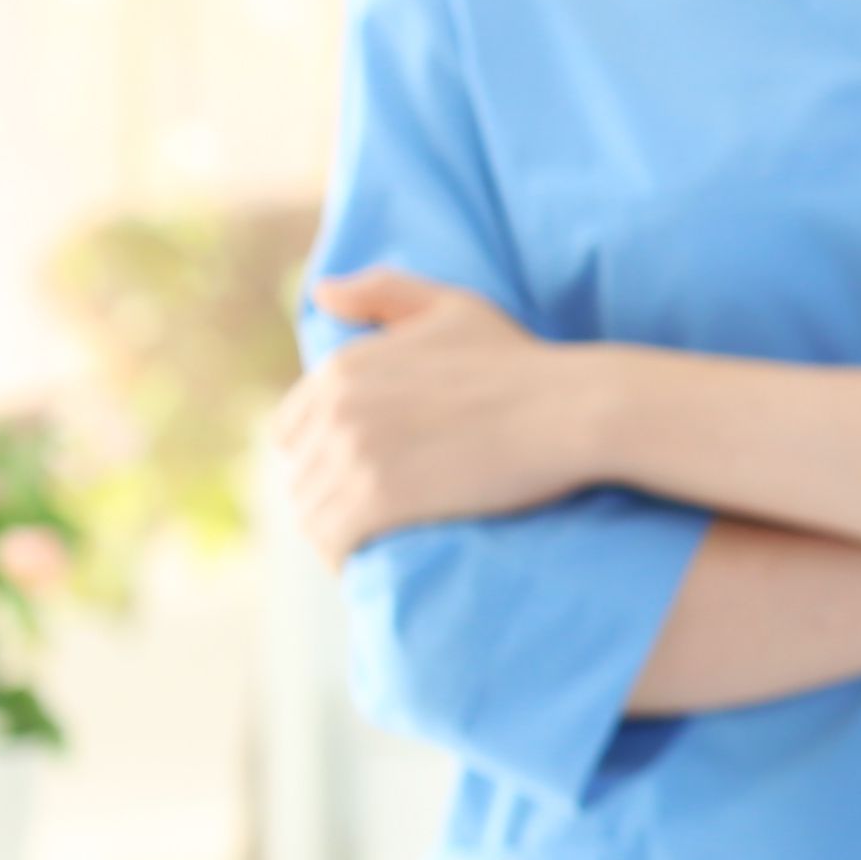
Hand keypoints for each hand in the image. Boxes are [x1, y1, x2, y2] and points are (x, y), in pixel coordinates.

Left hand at [269, 271, 610, 560]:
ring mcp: (354, 455)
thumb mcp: (452, 308)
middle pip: (297, 476)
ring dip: (331, 534)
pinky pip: (334, 542)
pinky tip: (363, 567)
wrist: (571, 409)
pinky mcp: (377, 501)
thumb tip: (323, 293)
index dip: (317, 460)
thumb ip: (384, 292)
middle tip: (363, 522)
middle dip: (324, 499)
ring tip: (365, 549)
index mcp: (342, 368)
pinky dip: (342, 559)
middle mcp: (336, 409)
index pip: (288, 432)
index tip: (352, 480)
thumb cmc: (522, 362)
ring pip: (310, 513)